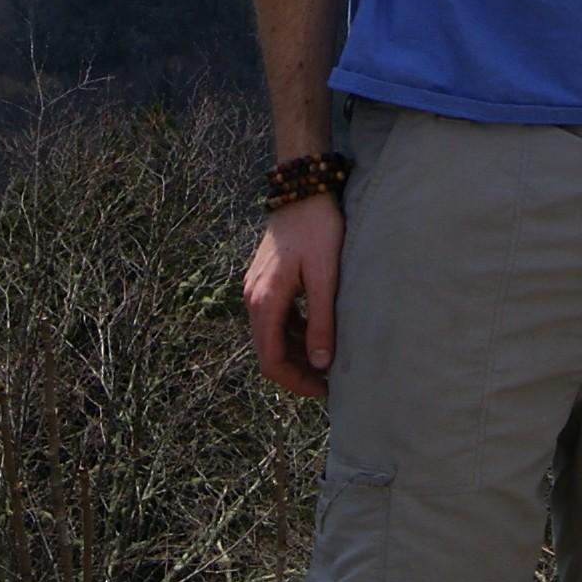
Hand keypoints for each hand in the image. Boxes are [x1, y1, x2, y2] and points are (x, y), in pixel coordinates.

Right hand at [244, 193, 344, 396]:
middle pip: (268, 351)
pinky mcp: (265, 281)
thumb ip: (322, 321)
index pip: (270, 360)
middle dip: (297, 371)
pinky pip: (276, 319)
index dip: (295, 382)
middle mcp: (253, 298)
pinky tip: (319, 334)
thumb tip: (321, 363)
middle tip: (329, 382)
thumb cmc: (317, 229)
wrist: (303, 190)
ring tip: (328, 362)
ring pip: (271, 336)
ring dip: (296, 353)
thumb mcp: (325, 277)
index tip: (323, 391)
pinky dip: (294, 333)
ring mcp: (256, 289)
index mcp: (264, 301)